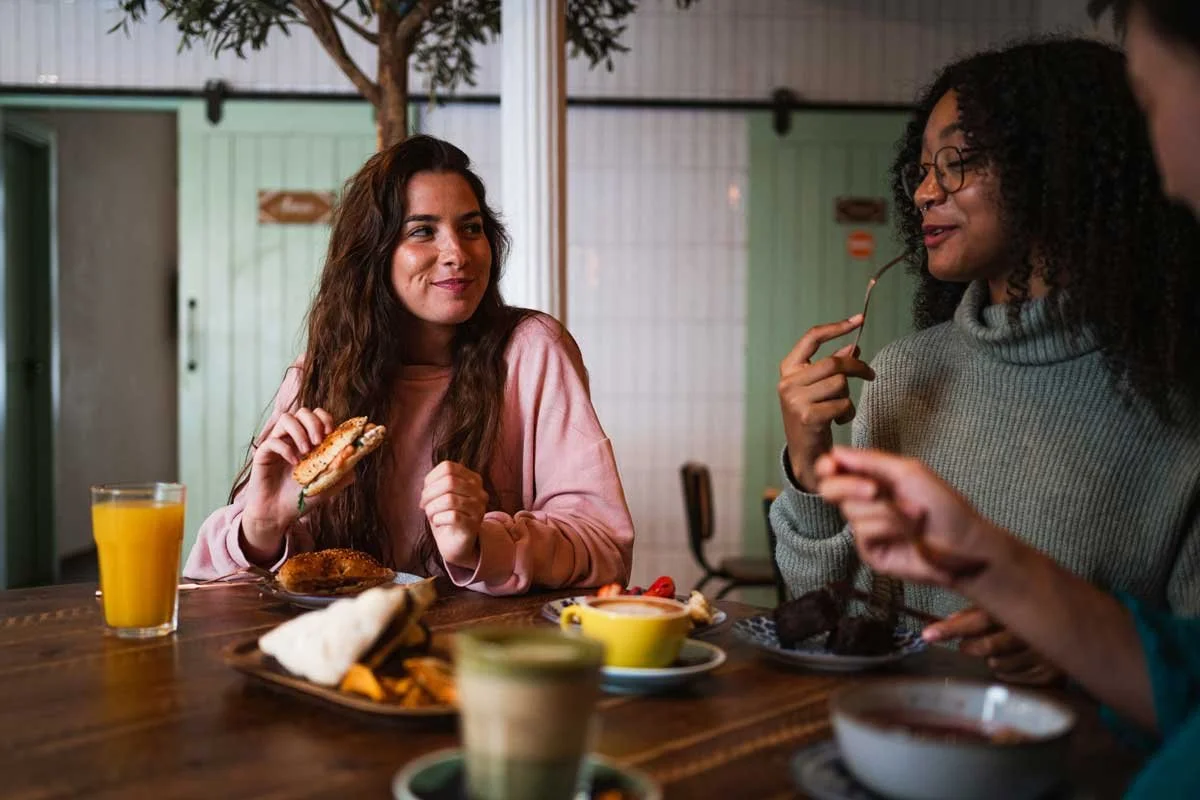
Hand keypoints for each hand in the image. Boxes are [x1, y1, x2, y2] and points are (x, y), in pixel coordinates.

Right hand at [241, 407, 352, 559]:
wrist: (279, 515)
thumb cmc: (302, 498)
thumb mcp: (329, 484)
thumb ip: (343, 468)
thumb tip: (355, 451)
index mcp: (311, 441)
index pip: (319, 416)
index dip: (327, 418)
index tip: (332, 432)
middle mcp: (294, 438)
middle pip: (303, 412)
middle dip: (314, 422)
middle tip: (319, 441)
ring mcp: (278, 443)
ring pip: (286, 418)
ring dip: (299, 431)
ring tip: (306, 452)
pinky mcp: (263, 453)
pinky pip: (272, 440)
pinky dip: (285, 448)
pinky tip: (293, 462)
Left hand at [420, 461, 487, 568]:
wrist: (456, 543)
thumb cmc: (446, 516)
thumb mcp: (440, 496)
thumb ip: (436, 483)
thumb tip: (428, 485)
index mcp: (473, 479)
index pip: (448, 467)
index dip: (431, 479)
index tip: (425, 493)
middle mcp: (480, 491)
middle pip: (449, 481)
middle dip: (430, 493)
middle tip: (424, 505)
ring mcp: (479, 509)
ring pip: (450, 499)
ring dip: (432, 508)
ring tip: (431, 515)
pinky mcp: (474, 525)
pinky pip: (453, 516)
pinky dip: (439, 519)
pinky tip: (438, 522)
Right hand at [778, 315, 874, 490]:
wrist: (805, 453)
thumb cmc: (814, 417)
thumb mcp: (820, 389)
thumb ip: (833, 368)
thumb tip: (853, 347)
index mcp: (788, 369)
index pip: (812, 338)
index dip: (836, 327)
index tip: (859, 319)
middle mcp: (787, 382)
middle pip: (833, 362)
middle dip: (857, 368)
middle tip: (870, 374)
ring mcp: (795, 400)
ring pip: (839, 384)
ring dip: (848, 396)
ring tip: (841, 409)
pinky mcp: (808, 417)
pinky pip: (842, 404)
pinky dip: (847, 412)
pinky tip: (838, 420)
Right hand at [813, 446, 1007, 588]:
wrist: (963, 542)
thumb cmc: (944, 505)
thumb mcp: (908, 472)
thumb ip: (870, 460)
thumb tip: (835, 452)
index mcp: (872, 479)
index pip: (835, 470)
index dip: (827, 466)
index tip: (830, 466)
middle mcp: (865, 502)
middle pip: (830, 490)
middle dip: (849, 486)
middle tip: (875, 490)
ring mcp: (866, 528)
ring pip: (851, 511)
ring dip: (887, 511)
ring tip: (915, 515)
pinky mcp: (870, 551)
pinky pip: (864, 532)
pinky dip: (889, 527)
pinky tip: (908, 533)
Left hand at [924, 607, 1063, 685]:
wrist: (1083, 622)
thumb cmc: (1033, 608)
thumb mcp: (1008, 603)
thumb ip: (979, 610)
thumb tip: (947, 622)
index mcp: (1018, 607)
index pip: (977, 619)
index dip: (950, 628)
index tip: (927, 635)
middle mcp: (1033, 631)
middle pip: (987, 646)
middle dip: (969, 646)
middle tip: (964, 645)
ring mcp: (1045, 653)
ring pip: (999, 664)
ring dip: (991, 658)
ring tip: (998, 649)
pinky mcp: (1053, 672)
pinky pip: (1015, 677)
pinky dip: (1008, 671)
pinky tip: (1013, 660)